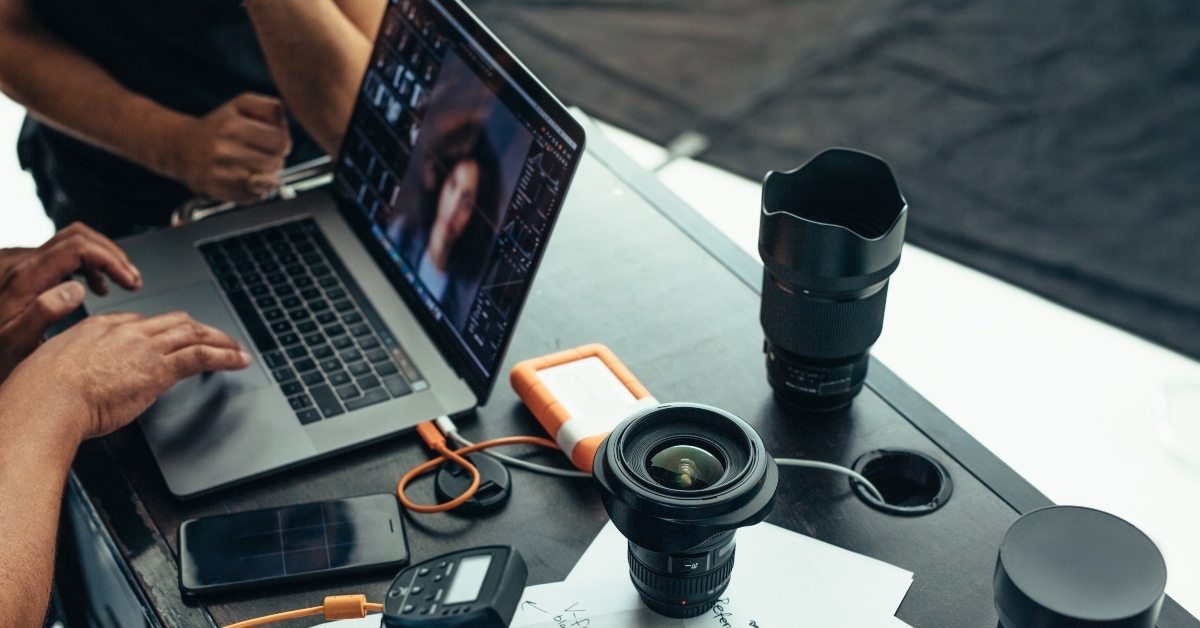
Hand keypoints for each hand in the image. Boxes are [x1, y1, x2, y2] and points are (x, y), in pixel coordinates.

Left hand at [0, 223, 141, 381]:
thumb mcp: (14, 344)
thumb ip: (43, 314)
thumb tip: (76, 288)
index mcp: (25, 279)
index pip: (78, 247)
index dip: (110, 259)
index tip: (129, 282)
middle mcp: (23, 266)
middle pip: (78, 236)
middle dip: (112, 255)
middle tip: (132, 280)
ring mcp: (23, 268)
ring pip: (72, 242)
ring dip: (102, 258)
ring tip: (122, 282)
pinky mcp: (25, 275)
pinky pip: (63, 256)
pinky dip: (88, 266)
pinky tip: (95, 287)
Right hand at [2, 311, 250, 442]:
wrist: (46, 399)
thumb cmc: (40, 393)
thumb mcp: (51, 368)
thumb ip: (73, 366)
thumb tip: (80, 379)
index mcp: (97, 328)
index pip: (137, 321)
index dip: (158, 330)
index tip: (168, 339)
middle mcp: (124, 331)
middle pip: (172, 321)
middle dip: (197, 328)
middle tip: (215, 337)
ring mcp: (143, 347)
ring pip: (192, 334)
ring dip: (219, 340)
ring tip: (236, 348)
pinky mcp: (158, 368)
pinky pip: (201, 356)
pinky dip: (225, 356)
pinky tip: (239, 361)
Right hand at [168, 93, 292, 202]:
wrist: (181, 146)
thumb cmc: (219, 125)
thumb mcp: (242, 105)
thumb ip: (270, 108)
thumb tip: (286, 129)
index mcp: (232, 126)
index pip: (281, 142)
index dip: (283, 142)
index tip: (272, 141)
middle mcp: (225, 151)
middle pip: (277, 163)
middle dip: (275, 159)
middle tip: (261, 154)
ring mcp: (221, 174)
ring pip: (269, 183)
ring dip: (268, 176)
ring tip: (255, 166)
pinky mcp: (218, 192)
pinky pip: (255, 197)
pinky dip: (256, 190)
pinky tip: (245, 178)